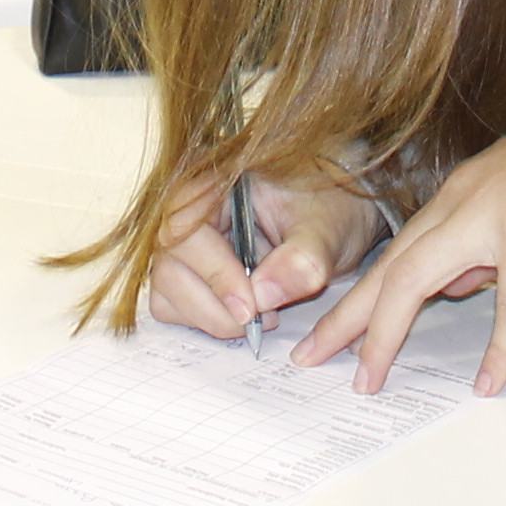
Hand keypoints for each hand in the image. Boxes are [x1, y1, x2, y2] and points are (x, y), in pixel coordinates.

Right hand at [143, 163, 386, 343]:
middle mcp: (188, 211)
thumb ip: (300, 259)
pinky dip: (204, 320)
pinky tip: (244, 315)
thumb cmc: (329, 206)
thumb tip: (262, 295)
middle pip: (169, 267)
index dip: (214, 274)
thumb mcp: (325, 227)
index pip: (186, 231)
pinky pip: (173, 305)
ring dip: (209, 316)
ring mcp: (185, 244)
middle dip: (213, 305)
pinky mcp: (190, 272)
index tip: (251, 307)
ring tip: (259, 317)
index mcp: (212, 183)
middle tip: (259, 321)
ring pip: (166, 292)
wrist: (338, 214)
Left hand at [306, 101, 505, 396]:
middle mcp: (458, 205)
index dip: (357, 299)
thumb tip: (452, 289)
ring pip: (415, 278)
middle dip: (346, 317)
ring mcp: (488, 217)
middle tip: (311, 357)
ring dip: (387, 331)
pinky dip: (498, 345)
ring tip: (368, 377)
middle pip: (386, 268)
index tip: (329, 337)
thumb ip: (477, 248)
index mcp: (453, 200)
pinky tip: (487, 382)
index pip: (392, 257)